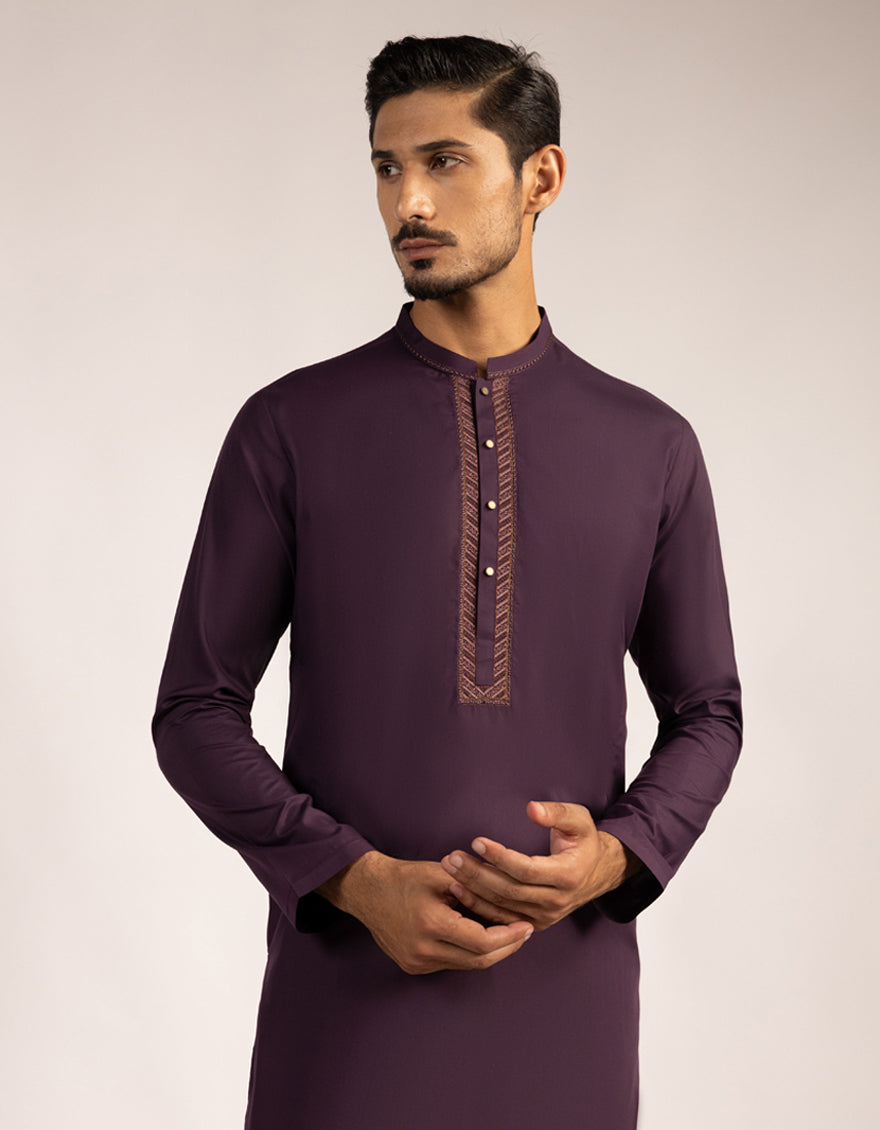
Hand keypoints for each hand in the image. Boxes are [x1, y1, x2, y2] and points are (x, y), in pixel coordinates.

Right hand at [317, 851, 533, 974]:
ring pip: (466, 964)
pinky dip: (470, 953)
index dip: (509, 936)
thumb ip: (475, 886)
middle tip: (524, 932)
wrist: (366, 890)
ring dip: (490, 951)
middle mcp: (423, 950)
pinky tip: (482, 938)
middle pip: (478, 960)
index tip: (526, 926)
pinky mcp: (413, 966)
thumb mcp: (442, 873)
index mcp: (431, 924)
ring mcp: (416, 962)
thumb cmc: (405, 876)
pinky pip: (451, 963)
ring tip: (509, 934)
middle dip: (506, 947)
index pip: (482, 942)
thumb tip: (511, 896)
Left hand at [440, 801, 639, 930]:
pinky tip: (458, 890)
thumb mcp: (578, 819)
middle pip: (509, 891)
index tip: (476, 841)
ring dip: (472, 890)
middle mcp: (556, 901)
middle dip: (477, 874)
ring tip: (449, 870)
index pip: (526, 869)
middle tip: (452, 857)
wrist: (596, 872)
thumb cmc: (583, 840)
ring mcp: (544, 916)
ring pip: (502, 907)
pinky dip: (478, 906)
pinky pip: (502, 918)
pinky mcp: (533, 923)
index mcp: (568, 875)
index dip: (500, 857)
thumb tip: (531, 809)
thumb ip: (556, 812)